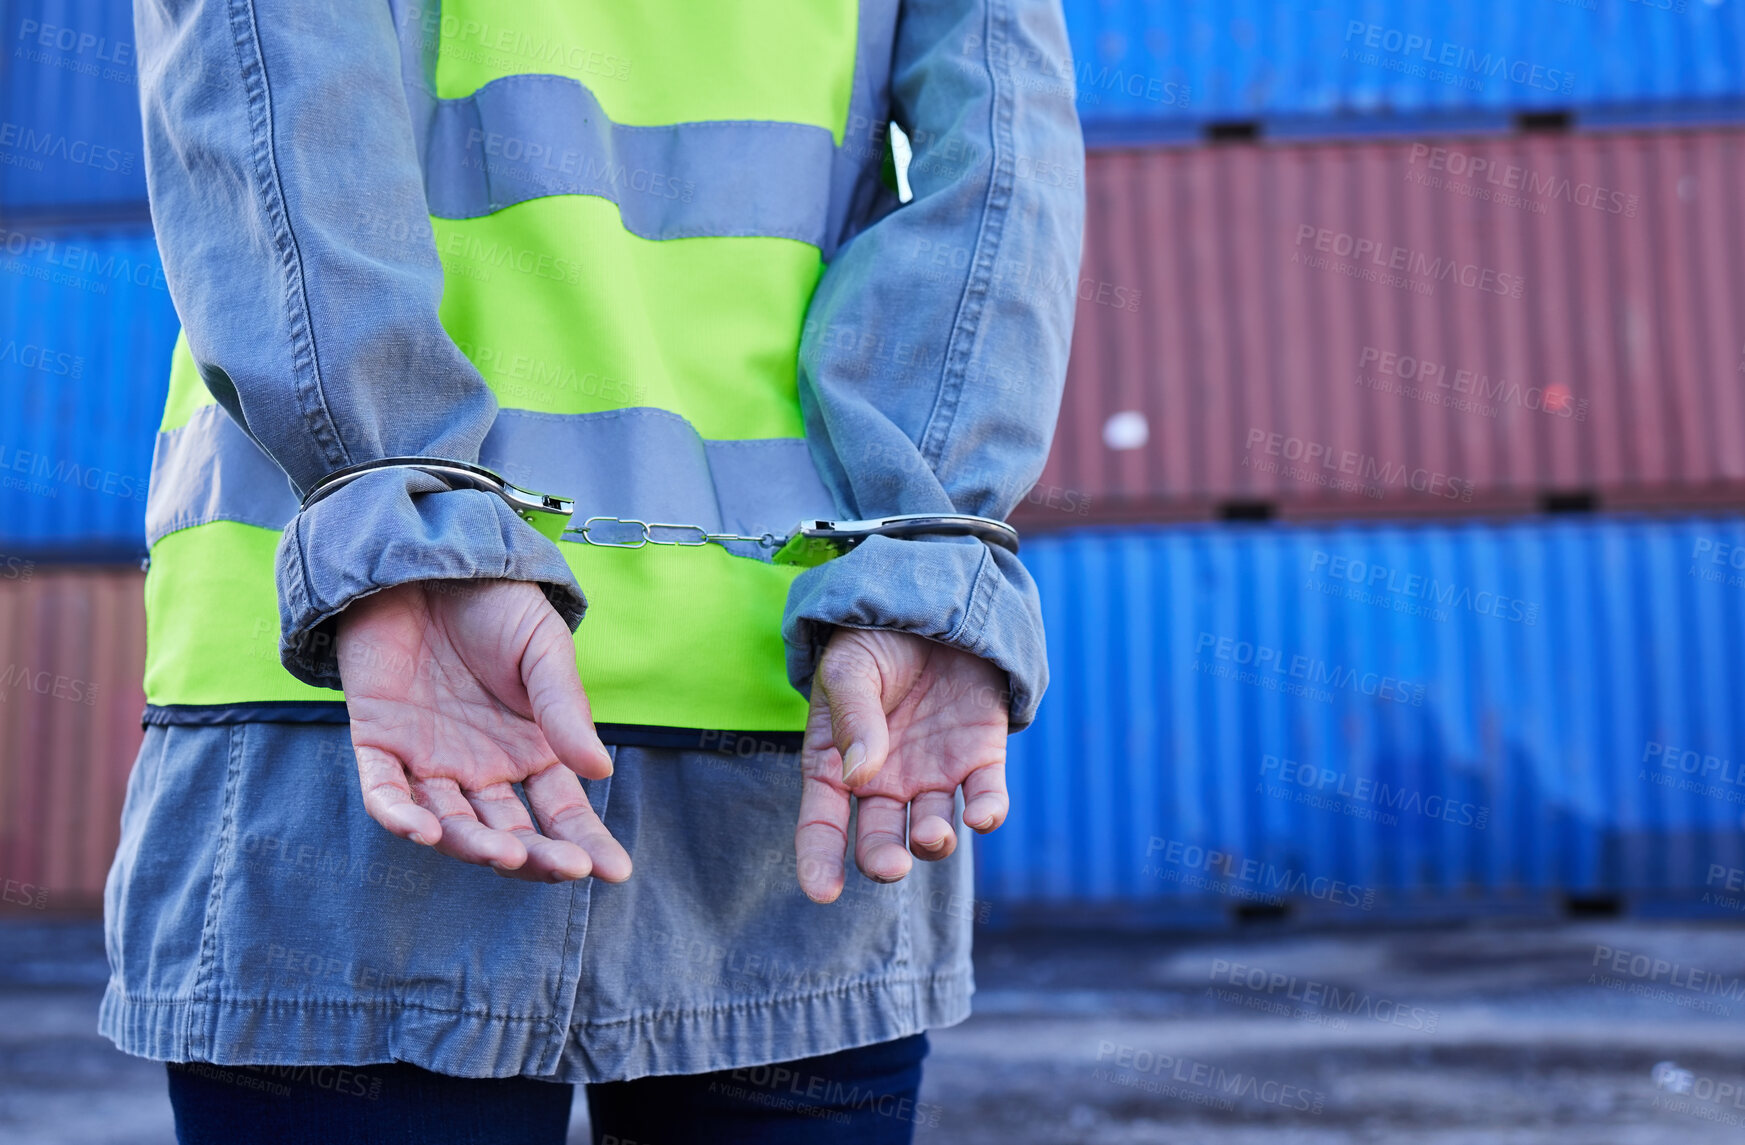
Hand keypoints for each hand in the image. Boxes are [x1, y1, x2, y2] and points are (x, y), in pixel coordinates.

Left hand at [335, 579, 629, 883]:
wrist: (424, 558)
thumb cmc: (492, 602)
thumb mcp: (542, 649)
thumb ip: (564, 709)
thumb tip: (601, 772)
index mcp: (530, 748)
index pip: (561, 811)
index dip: (586, 843)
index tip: (615, 871)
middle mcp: (481, 766)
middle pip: (509, 832)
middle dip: (537, 857)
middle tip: (563, 867)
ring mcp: (429, 760)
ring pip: (450, 824)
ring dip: (474, 846)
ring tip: (505, 852)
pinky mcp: (378, 744)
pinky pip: (383, 793)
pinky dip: (399, 817)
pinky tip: (422, 830)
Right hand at [795, 628, 1009, 902]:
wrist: (931, 601)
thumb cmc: (875, 638)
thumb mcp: (851, 668)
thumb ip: (854, 717)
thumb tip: (858, 775)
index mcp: (837, 764)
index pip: (822, 821)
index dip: (818, 859)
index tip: (822, 892)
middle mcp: (885, 781)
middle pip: (881, 838)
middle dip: (884, 857)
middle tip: (891, 865)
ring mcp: (934, 773)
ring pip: (933, 827)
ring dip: (934, 839)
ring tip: (935, 832)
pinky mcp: (980, 757)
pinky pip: (986, 796)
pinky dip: (988, 812)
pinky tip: (981, 817)